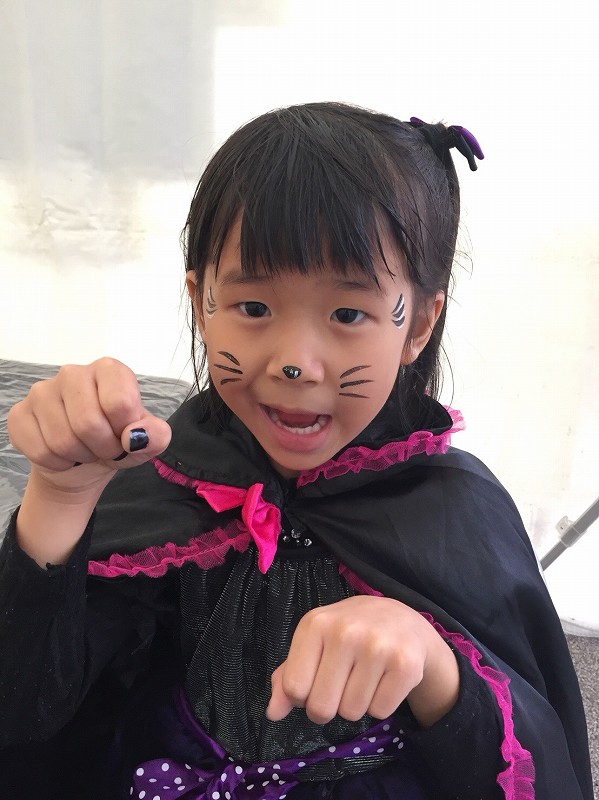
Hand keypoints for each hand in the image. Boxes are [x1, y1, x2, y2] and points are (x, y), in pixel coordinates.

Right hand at [8, 357, 171, 492]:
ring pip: (62, 440)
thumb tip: (137, 436)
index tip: (126, 435)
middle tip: (106, 448)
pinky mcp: (20, 414)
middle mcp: (73, 372)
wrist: (83, 463)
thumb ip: (156, 436)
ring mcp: (41, 391)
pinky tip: (63, 454)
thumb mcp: (147, 441)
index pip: (120, 402)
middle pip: (88, 423)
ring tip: (86, 450)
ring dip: (80, 456)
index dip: (126, 430)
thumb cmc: (117, 442)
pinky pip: (40, 451)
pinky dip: (58, 463)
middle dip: (103, 447)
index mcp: (109, 370)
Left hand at [266, 595, 458, 727]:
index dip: (302, 697)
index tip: (315, 681)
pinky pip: (380, 712)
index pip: (294, 688)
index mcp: (315, 623)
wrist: (399, 619)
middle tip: (341, 685)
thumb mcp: (313, 644)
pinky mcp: (406, 663)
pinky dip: (380, 705)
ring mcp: (377, 646)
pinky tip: (383, 679)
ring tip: (364, 677)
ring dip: (356, 705)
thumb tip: (273, 713)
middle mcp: (345, 631)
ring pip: (351, 713)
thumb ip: (288, 677)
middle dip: (328, 707)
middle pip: (321, 707)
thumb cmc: (347, 633)